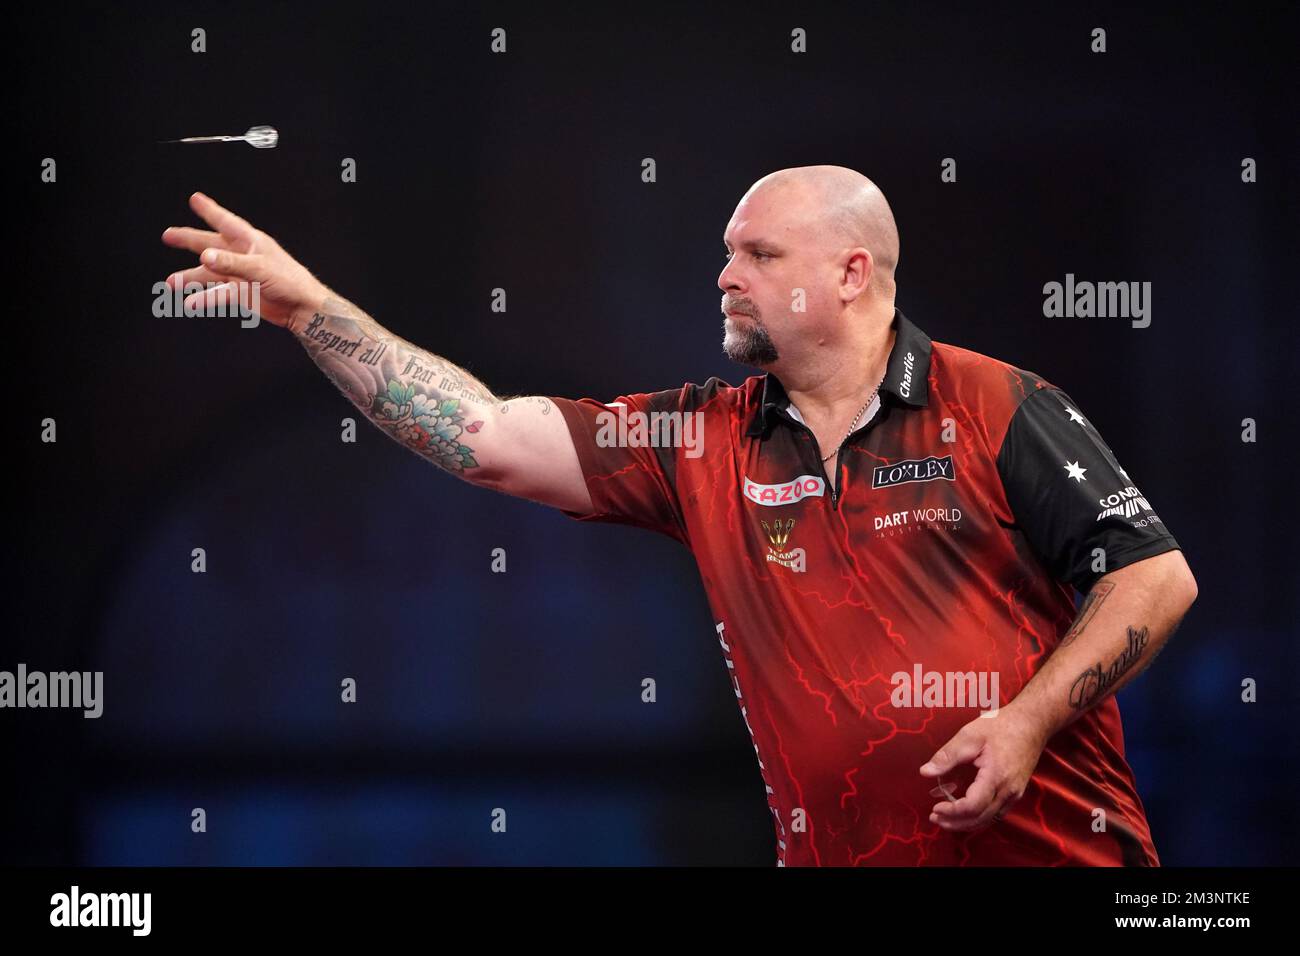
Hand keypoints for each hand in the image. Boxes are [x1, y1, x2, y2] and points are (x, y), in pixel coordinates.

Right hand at [161, 192, 331, 330]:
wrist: (302, 308)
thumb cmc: (290, 282)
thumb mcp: (259, 268)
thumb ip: (231, 262)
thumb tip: (205, 256)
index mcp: (250, 242)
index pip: (226, 221)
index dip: (210, 210)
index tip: (195, 199)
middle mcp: (242, 256)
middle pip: (210, 244)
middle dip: (189, 240)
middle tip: (168, 235)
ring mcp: (240, 275)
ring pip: (209, 273)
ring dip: (190, 277)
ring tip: (171, 282)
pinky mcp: (241, 293)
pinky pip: (217, 294)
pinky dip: (205, 298)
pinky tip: (191, 303)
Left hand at [918, 705, 1048, 831]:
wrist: (1031, 723)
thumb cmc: (1001, 726)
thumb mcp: (969, 735)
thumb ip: (947, 756)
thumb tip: (925, 772)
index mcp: (996, 776)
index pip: (972, 806)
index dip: (952, 812)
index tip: (935, 808)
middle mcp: (1008, 791)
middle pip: (980, 819)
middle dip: (955, 822)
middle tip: (934, 817)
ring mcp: (1014, 794)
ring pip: (989, 820)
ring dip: (966, 824)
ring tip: (945, 819)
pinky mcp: (1016, 792)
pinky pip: (996, 813)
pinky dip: (978, 818)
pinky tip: (965, 813)